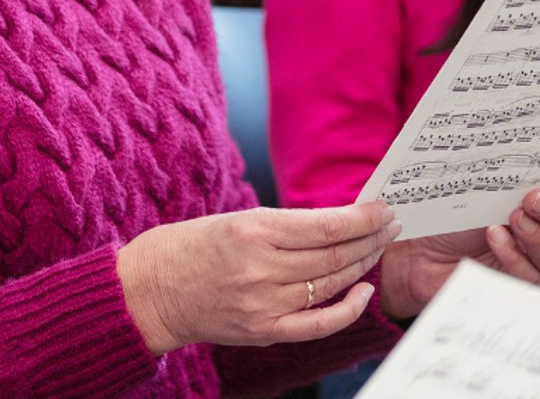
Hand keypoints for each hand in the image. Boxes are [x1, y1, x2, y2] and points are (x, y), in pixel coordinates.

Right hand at [115, 201, 401, 354]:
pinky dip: (347, 309)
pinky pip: (318, 325)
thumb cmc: (189, 246)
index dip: (362, 218)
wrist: (148, 291)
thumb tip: (335, 223)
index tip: (383, 208)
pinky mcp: (263, 331)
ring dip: (362, 265)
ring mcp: (263, 304)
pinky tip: (364, 292)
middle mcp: (260, 269)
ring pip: (330, 284)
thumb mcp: (235, 219)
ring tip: (378, 248)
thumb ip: (282, 226)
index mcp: (252, 231)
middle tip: (391, 225)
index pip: (326, 226)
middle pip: (334, 255)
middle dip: (370, 238)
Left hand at [377, 170, 539, 319]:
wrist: (415, 249)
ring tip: (514, 219)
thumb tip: (498, 124)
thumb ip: (493, 163)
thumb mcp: (470, 182)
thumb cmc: (447, 210)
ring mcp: (532, 261)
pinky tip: (495, 238)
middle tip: (531, 198)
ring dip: (537, 236)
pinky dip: (514, 256)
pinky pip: (529, 277)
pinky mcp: (514, 286)